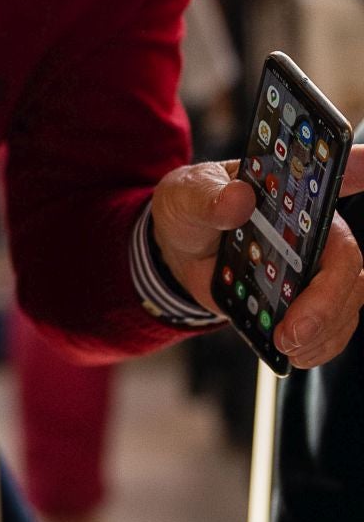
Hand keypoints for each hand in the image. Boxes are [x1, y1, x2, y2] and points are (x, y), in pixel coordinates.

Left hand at [151, 145, 363, 368]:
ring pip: (348, 300)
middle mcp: (314, 228)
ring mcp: (313, 266)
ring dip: (325, 330)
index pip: (338, 175)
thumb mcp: (186, 195)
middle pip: (348, 261)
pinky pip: (333, 326)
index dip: (359, 168)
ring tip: (288, 346)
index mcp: (292, 191)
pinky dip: (320, 345)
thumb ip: (208, 197)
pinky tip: (296, 354)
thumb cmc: (189, 208)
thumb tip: (236, 199)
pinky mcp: (305, 300)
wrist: (176, 250)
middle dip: (328, 299)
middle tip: (295, 329)